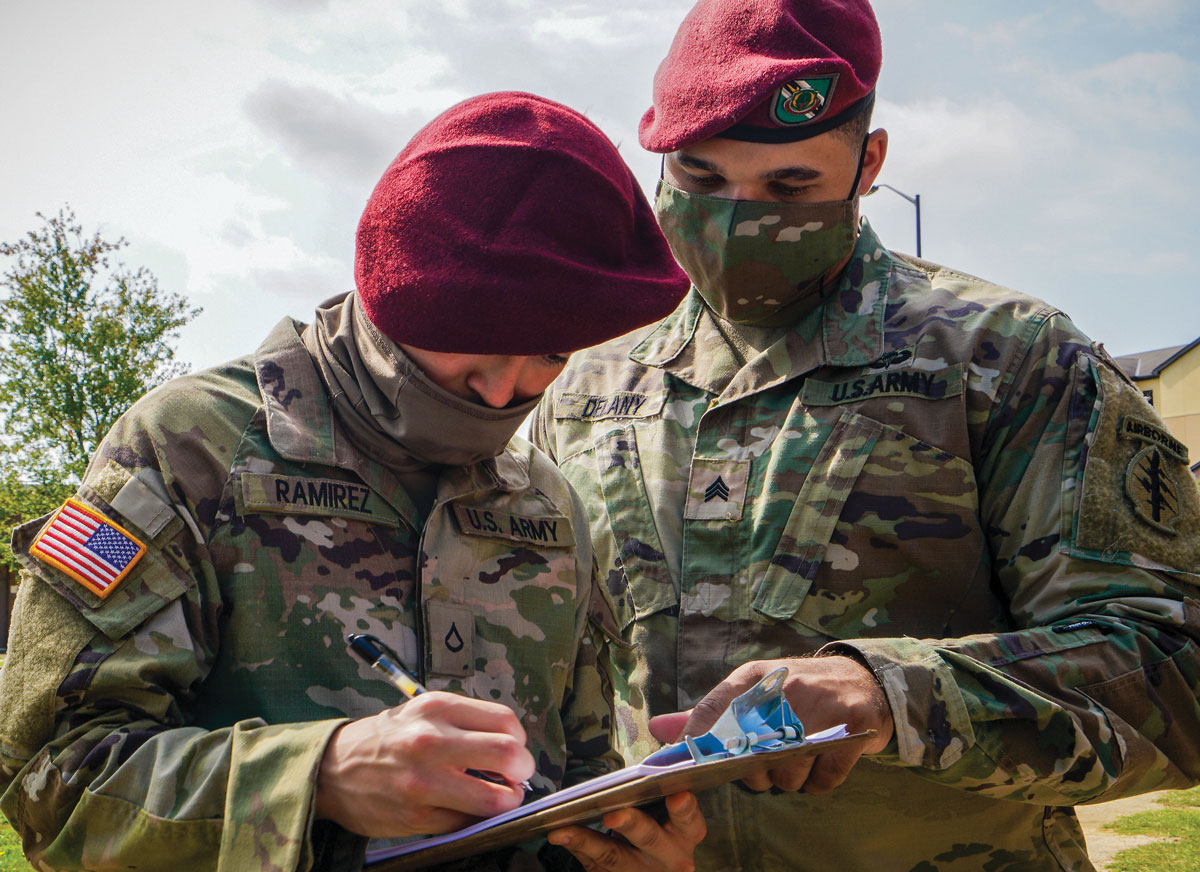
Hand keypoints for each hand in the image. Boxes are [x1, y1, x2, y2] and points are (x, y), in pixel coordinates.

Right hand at [314, 691, 534, 837]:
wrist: (333, 769)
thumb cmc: (387, 738)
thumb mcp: (423, 710)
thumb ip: (466, 720)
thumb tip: (511, 744)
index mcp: (437, 709)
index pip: (505, 722)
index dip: (520, 740)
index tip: (514, 749)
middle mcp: (432, 741)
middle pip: (509, 754)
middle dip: (524, 770)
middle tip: (517, 776)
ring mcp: (425, 781)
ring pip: (495, 798)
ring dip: (506, 801)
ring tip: (498, 797)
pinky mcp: (418, 815)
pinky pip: (468, 822)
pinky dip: (476, 818)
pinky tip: (467, 808)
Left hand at [547, 791, 705, 870]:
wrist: (655, 869)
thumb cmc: (659, 825)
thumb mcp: (667, 813)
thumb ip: (655, 795)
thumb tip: (628, 776)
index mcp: (686, 833)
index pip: (690, 820)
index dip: (684, 809)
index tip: (677, 795)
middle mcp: (670, 857)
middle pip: (649, 839)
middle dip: (631, 825)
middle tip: (612, 814)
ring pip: (614, 858)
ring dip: (587, 842)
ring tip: (562, 830)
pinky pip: (595, 866)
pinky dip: (576, 847)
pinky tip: (558, 835)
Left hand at [648, 656, 892, 794]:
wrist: (863, 680)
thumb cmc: (799, 690)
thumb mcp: (754, 691)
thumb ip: (708, 714)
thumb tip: (658, 729)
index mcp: (756, 677)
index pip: (713, 709)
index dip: (697, 741)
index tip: (690, 764)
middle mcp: (786, 689)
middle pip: (749, 756)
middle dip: (753, 772)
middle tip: (766, 762)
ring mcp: (822, 710)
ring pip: (786, 775)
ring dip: (789, 779)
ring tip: (797, 759)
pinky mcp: (852, 731)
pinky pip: (821, 781)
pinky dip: (818, 782)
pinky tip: (820, 764)